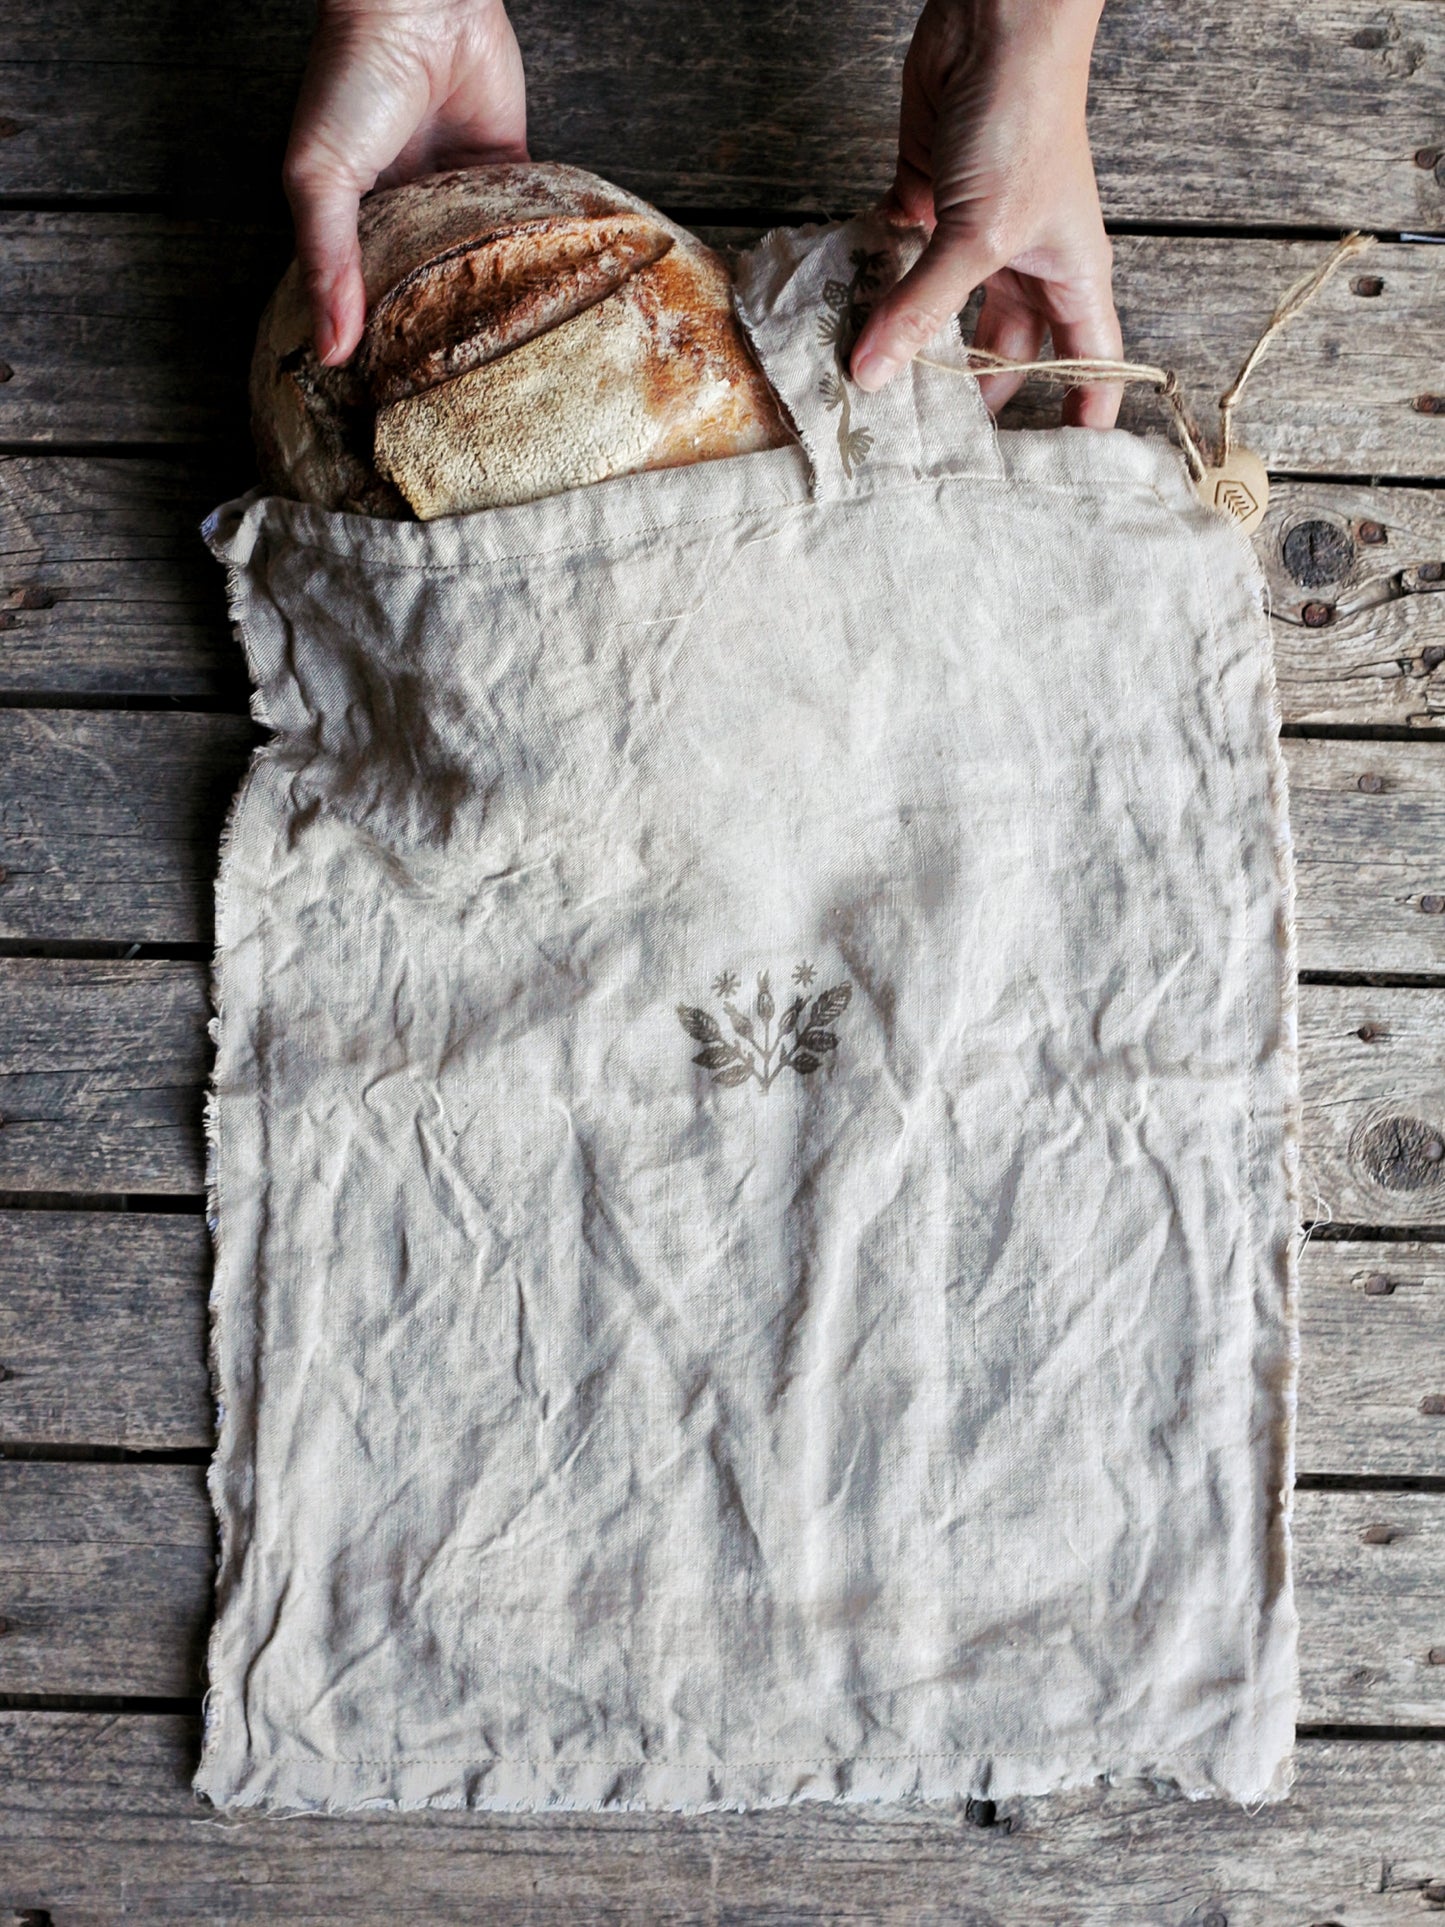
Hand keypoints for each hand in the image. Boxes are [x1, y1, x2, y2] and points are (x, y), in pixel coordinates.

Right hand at [283, 0, 527, 367]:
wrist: (417, 1)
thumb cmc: (353, 78)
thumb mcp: (319, 177)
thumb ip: (327, 261)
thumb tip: (330, 351)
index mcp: (356, 220)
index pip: (368, 298)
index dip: (379, 346)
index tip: (393, 401)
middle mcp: (409, 213)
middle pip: (428, 288)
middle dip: (442, 334)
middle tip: (459, 399)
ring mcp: (458, 195)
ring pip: (479, 264)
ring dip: (494, 303)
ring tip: (507, 367)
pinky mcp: (506, 171)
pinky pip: (524, 222)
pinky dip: (534, 253)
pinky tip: (543, 303)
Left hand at [849, 0, 1121, 426]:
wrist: (996, 24)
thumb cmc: (1024, 122)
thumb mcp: (977, 236)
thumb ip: (923, 309)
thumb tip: (873, 375)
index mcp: (1070, 278)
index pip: (1088, 366)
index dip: (1078, 418)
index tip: (1058, 476)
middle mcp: (1026, 263)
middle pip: (1003, 350)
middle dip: (970, 394)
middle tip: (933, 451)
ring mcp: (974, 235)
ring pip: (942, 310)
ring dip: (909, 342)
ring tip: (875, 396)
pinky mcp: (925, 203)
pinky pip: (899, 263)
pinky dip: (874, 287)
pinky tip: (846, 321)